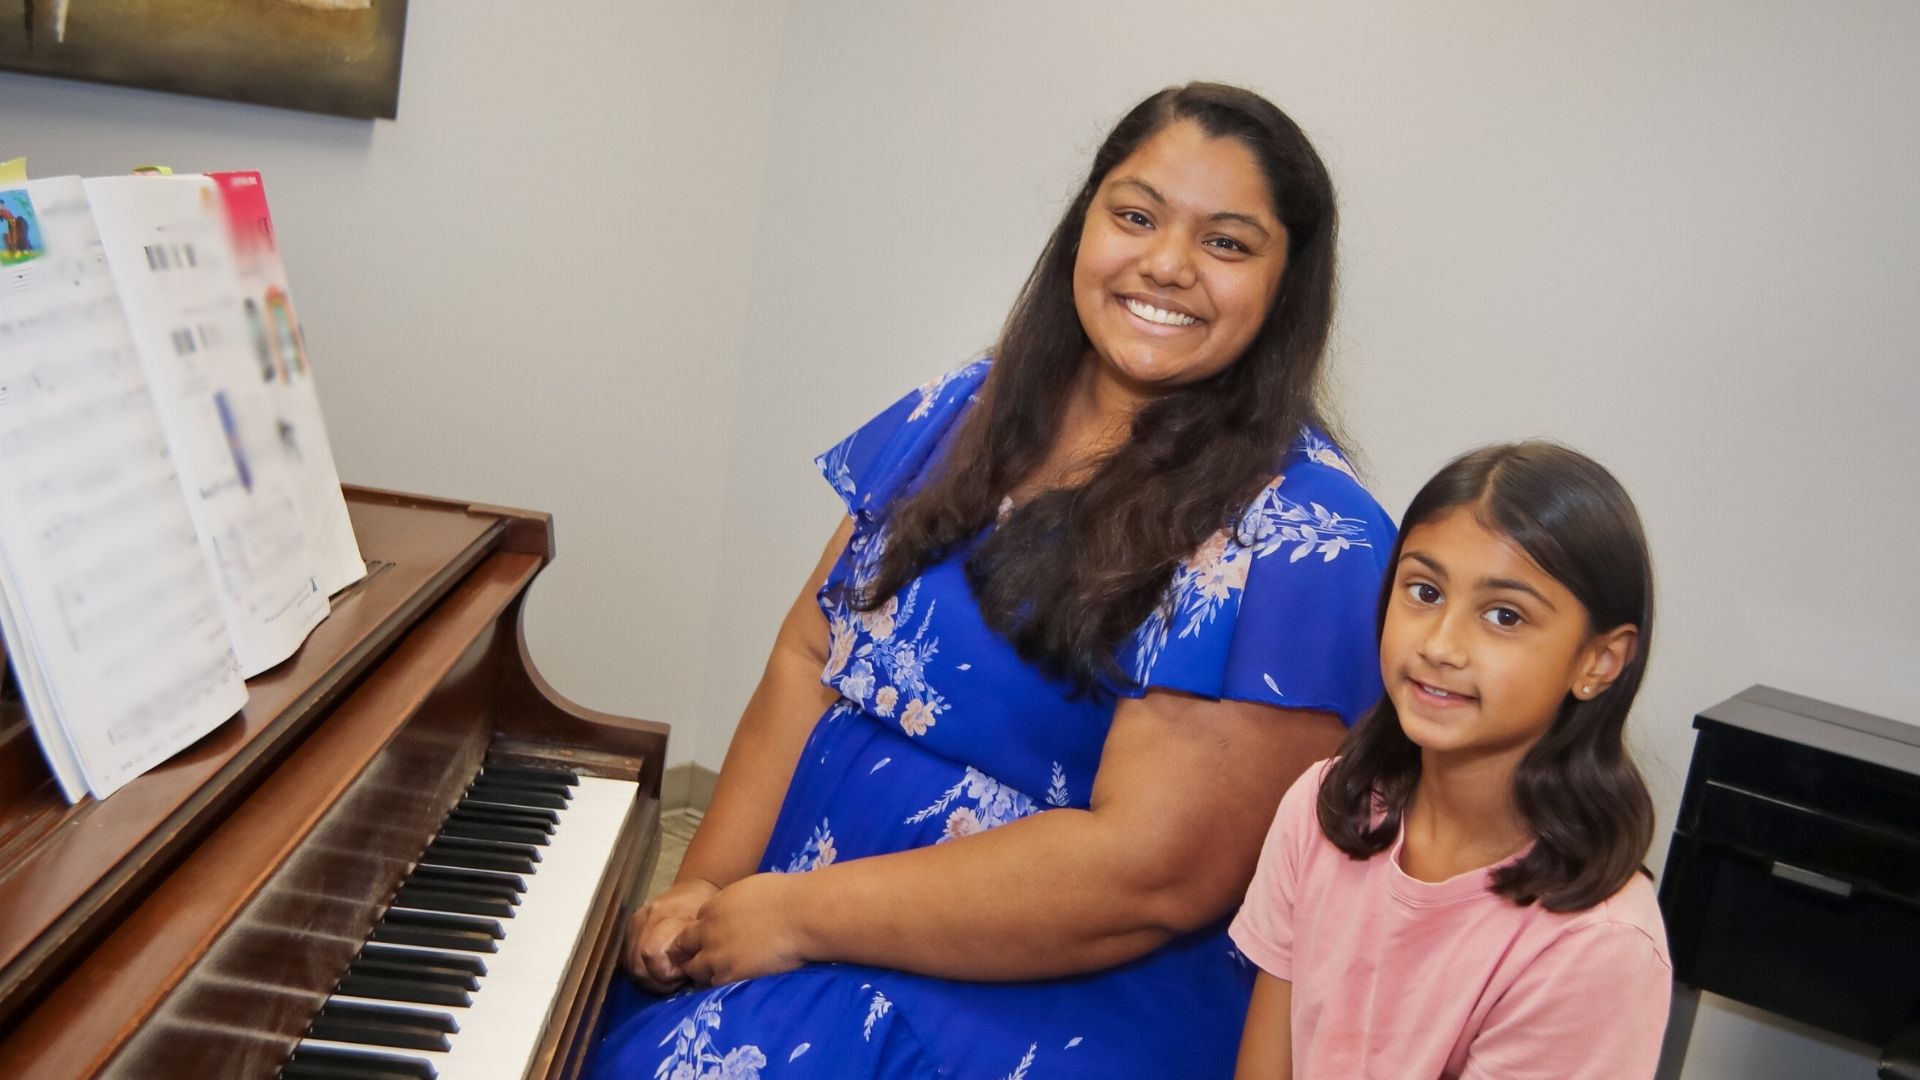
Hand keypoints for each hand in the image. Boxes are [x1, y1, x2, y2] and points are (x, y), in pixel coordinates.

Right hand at [622, 878, 718, 992]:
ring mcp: (634, 924)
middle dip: (658, 982)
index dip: (667, 974)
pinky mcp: (629, 929)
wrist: (693, 888)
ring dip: (649, 979)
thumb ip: (695, 949)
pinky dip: (643, 971)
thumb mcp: (707, 927)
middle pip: (638, 967)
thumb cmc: (705, 909)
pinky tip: (658, 970)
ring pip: (631, 967)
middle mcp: (644, 919)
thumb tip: (690, 976)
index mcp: (665, 915)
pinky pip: (628, 961)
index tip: (683, 975)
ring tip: (669, 976)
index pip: (652, 955)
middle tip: (677, 980)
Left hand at [669, 872, 810, 986]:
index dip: (703, 933)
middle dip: (689, 954)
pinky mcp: (729, 975)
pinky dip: (718, 986)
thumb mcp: (750, 889)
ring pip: (695, 970)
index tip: (712, 940)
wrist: (799, 914)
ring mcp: (715, 955)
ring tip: (714, 979)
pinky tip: (729, 987)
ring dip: (702, 974)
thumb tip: (742, 912)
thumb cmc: (786, 896)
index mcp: (713, 906)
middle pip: (684, 947)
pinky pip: (714, 985)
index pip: (697, 924)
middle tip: (697, 963)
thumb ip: (736, 905)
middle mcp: (707, 931)